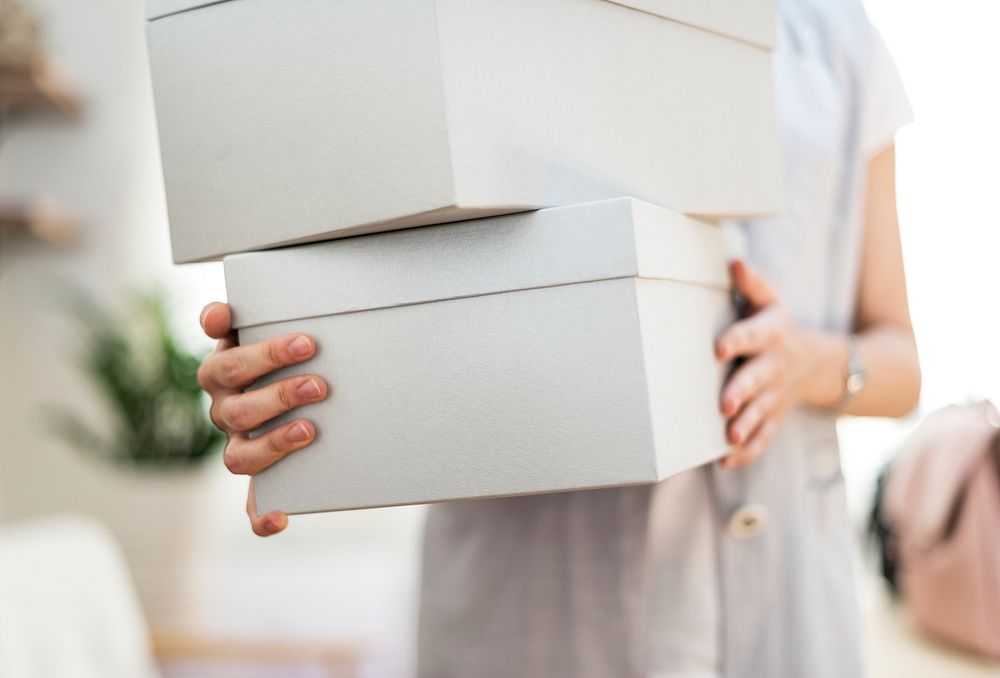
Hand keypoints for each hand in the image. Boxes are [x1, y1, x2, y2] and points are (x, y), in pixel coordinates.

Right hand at [198, 302, 328, 535]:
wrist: (300, 383)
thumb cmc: (281, 352)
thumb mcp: (263, 328)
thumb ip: (244, 318)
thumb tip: (217, 316)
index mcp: (222, 373)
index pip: (230, 364)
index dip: (265, 356)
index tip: (307, 343)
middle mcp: (225, 411)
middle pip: (238, 409)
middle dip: (280, 396)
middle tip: (320, 385)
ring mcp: (239, 446)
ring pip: (239, 458)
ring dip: (274, 444)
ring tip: (310, 430)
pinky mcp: (259, 479)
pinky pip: (251, 506)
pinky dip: (262, 516)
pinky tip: (280, 518)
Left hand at [715, 260, 807, 468]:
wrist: (821, 364)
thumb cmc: (778, 327)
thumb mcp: (771, 302)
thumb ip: (752, 284)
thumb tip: (733, 261)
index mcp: (771, 335)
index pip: (754, 335)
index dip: (738, 340)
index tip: (718, 348)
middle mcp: (775, 366)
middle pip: (758, 379)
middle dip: (742, 391)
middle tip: (725, 403)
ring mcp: (776, 395)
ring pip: (762, 412)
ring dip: (746, 425)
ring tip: (729, 436)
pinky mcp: (775, 416)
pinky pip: (764, 437)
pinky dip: (747, 452)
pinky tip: (726, 461)